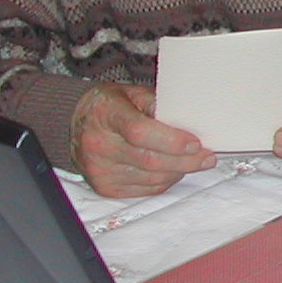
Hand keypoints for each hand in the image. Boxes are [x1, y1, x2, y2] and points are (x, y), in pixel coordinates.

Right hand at [70, 84, 213, 198]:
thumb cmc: (109, 106)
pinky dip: (165, 181)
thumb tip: (190, 121)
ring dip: (179, 171)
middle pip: (150, 160)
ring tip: (194, 161)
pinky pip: (146, 189)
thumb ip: (159, 104)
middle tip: (207, 156)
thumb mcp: (132, 93)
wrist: (74, 124)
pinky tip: (173, 170)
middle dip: (186, 161)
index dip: (172, 140)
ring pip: (152, 178)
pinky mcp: (105, 187)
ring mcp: (101, 170)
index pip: (140, 132)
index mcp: (107, 115)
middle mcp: (99, 145)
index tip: (196, 143)